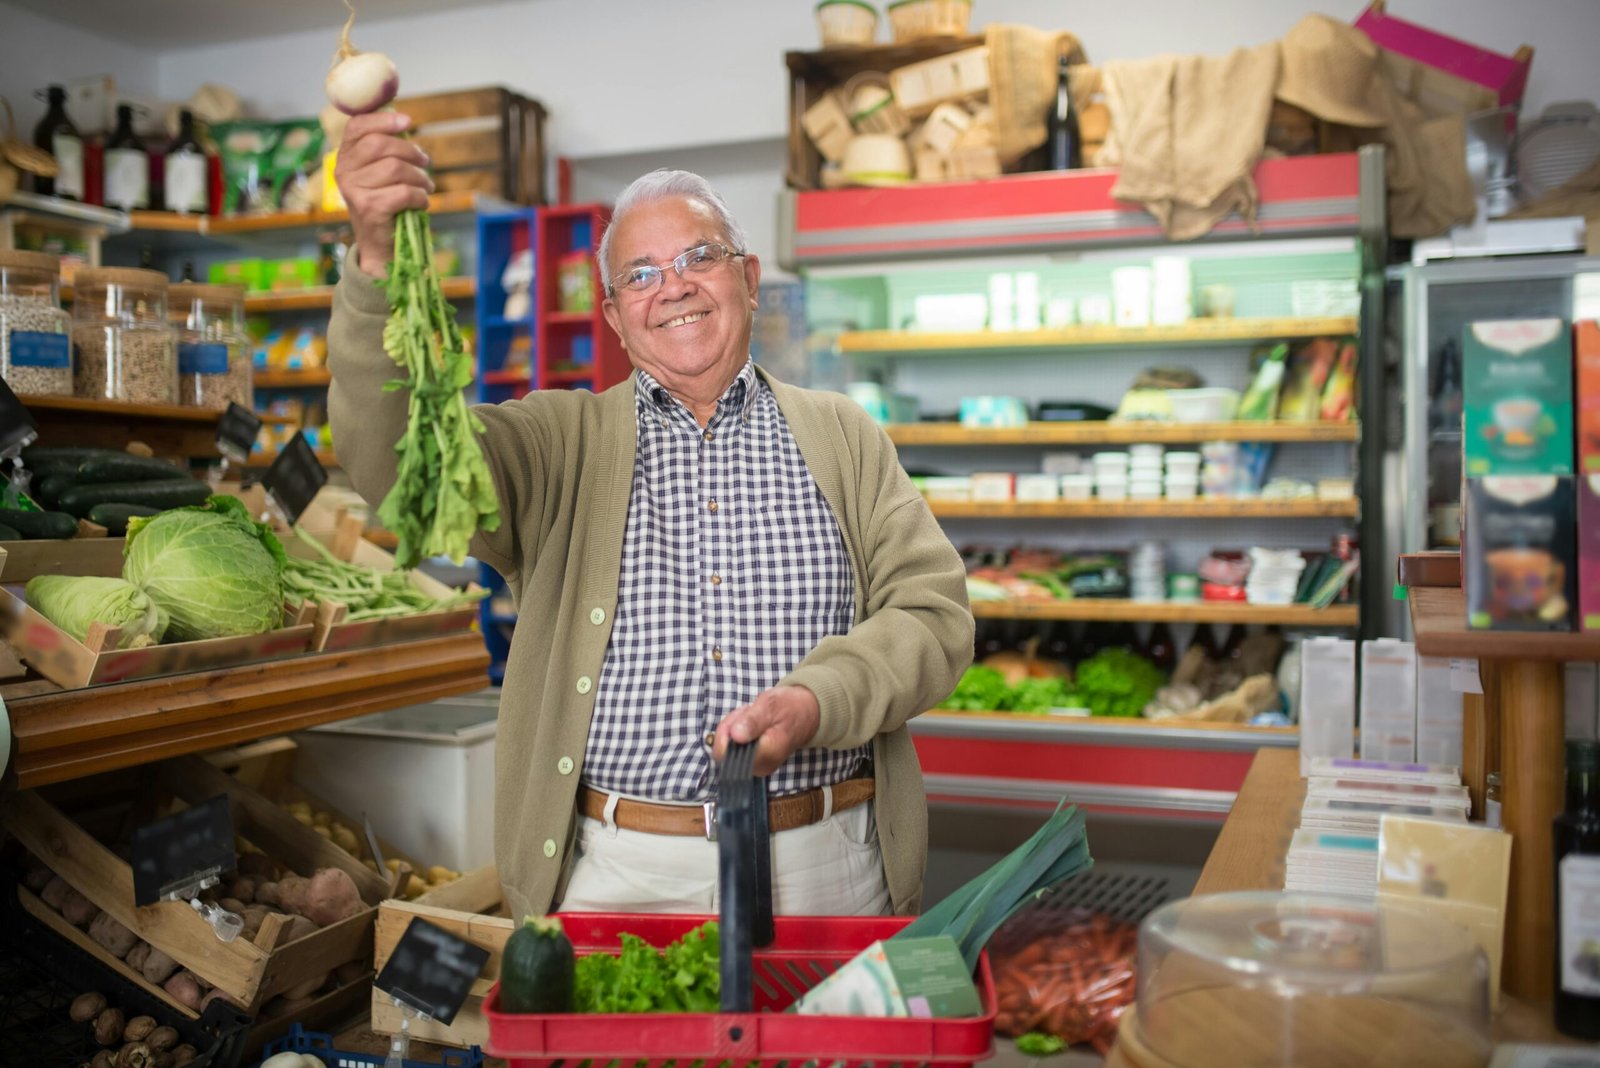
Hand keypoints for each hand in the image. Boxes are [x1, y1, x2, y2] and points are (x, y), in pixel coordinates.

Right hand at [333, 111, 433, 276]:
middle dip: (410, 151)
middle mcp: (344, 172)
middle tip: (425, 162)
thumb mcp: (379, 174)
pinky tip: (420, 203)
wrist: (379, 247)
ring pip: (396, 168)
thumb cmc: (384, 205)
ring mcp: (355, 191)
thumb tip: (403, 122)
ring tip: (426, 186)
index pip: (357, 126)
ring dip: (420, 177)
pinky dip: (420, 197)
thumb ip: (385, 150)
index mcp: (344, 158)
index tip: (407, 121)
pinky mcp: (370, 208)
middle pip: (381, 144)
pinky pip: (404, 192)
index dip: (383, 119)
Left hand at [714, 686, 820, 776]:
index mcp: (766, 754)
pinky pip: (734, 750)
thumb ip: (752, 721)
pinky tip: (752, 724)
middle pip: (724, 752)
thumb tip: (735, 736)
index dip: (726, 733)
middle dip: (731, 728)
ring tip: (753, 715)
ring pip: (727, 750)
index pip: (725, 755)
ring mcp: (757, 767)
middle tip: (749, 712)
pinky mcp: (755, 764)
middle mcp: (761, 767)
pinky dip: (738, 734)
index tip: (741, 716)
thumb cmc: (789, 707)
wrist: (805, 714)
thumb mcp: (771, 705)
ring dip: (734, 728)